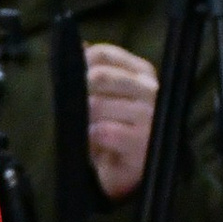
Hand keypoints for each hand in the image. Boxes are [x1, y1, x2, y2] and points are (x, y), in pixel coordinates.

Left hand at [84, 42, 159, 202]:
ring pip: (98, 105)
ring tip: (89, 131)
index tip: (71, 79)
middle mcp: (151, 90)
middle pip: (99, 77)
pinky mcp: (143, 144)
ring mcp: (150, 117)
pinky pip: (104, 132)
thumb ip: (96, 73)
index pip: (104, 54)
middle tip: (78, 112)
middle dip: (79, 95)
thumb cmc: (118, 132)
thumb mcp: (107, 99)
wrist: (134, 174)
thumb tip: (79, 47)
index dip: (80, 64)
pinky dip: (92, 139)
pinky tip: (97, 145)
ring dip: (84, 121)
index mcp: (143, 73)